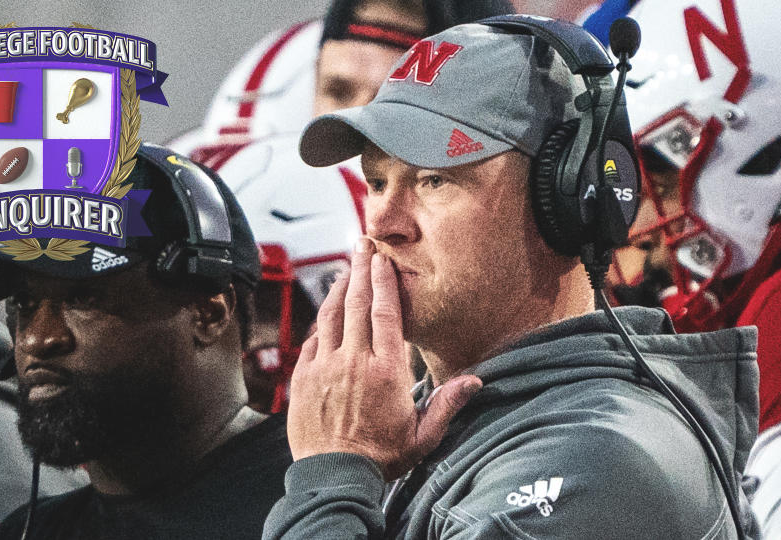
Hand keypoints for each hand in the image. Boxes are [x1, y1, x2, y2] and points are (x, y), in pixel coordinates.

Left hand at [286, 238, 481, 479]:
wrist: (334, 476)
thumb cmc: (380, 457)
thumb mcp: (423, 435)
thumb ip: (447, 404)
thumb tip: (476, 381)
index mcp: (387, 371)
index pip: (386, 313)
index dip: (383, 282)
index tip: (383, 260)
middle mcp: (355, 361)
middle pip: (357, 303)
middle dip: (360, 270)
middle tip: (362, 246)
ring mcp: (326, 366)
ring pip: (331, 315)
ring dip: (339, 287)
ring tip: (345, 268)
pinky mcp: (305, 376)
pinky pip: (313, 337)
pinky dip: (321, 318)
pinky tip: (327, 308)